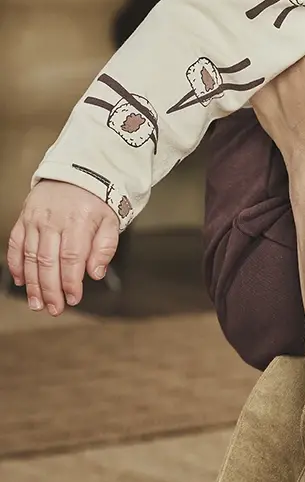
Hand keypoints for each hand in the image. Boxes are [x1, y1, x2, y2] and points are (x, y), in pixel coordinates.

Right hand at [7, 181, 118, 313]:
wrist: (79, 173)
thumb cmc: (97, 200)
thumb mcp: (111, 220)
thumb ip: (105, 247)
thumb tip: (95, 274)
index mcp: (79, 220)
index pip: (72, 258)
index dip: (71, 282)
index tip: (74, 299)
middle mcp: (54, 220)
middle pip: (48, 261)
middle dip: (51, 289)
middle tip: (54, 309)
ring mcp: (35, 219)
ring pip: (30, 257)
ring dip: (32, 284)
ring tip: (37, 303)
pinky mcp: (23, 218)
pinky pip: (15, 245)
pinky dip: (16, 265)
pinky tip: (21, 282)